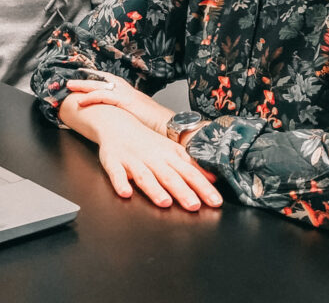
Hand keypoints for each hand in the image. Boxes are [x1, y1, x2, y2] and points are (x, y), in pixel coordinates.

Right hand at [60, 96, 220, 210]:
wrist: (118, 123)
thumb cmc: (147, 142)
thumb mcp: (172, 150)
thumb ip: (191, 165)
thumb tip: (213, 178)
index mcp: (169, 155)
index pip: (189, 172)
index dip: (203, 187)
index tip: (215, 202)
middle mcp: (152, 158)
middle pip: (169, 176)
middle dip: (182, 191)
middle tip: (194, 206)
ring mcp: (132, 160)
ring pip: (145, 176)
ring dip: (154, 189)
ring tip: (165, 202)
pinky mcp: (113, 162)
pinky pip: (116, 173)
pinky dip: (120, 183)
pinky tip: (126, 193)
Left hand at [66, 70, 172, 134]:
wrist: (173, 128)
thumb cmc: (160, 128)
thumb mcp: (142, 120)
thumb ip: (131, 119)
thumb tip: (122, 125)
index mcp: (132, 95)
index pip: (112, 83)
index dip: (98, 80)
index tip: (86, 77)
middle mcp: (129, 92)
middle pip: (104, 81)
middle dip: (87, 79)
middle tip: (71, 80)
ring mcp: (128, 95)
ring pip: (101, 85)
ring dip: (84, 85)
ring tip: (70, 86)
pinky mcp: (128, 102)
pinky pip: (105, 97)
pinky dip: (92, 97)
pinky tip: (81, 100)